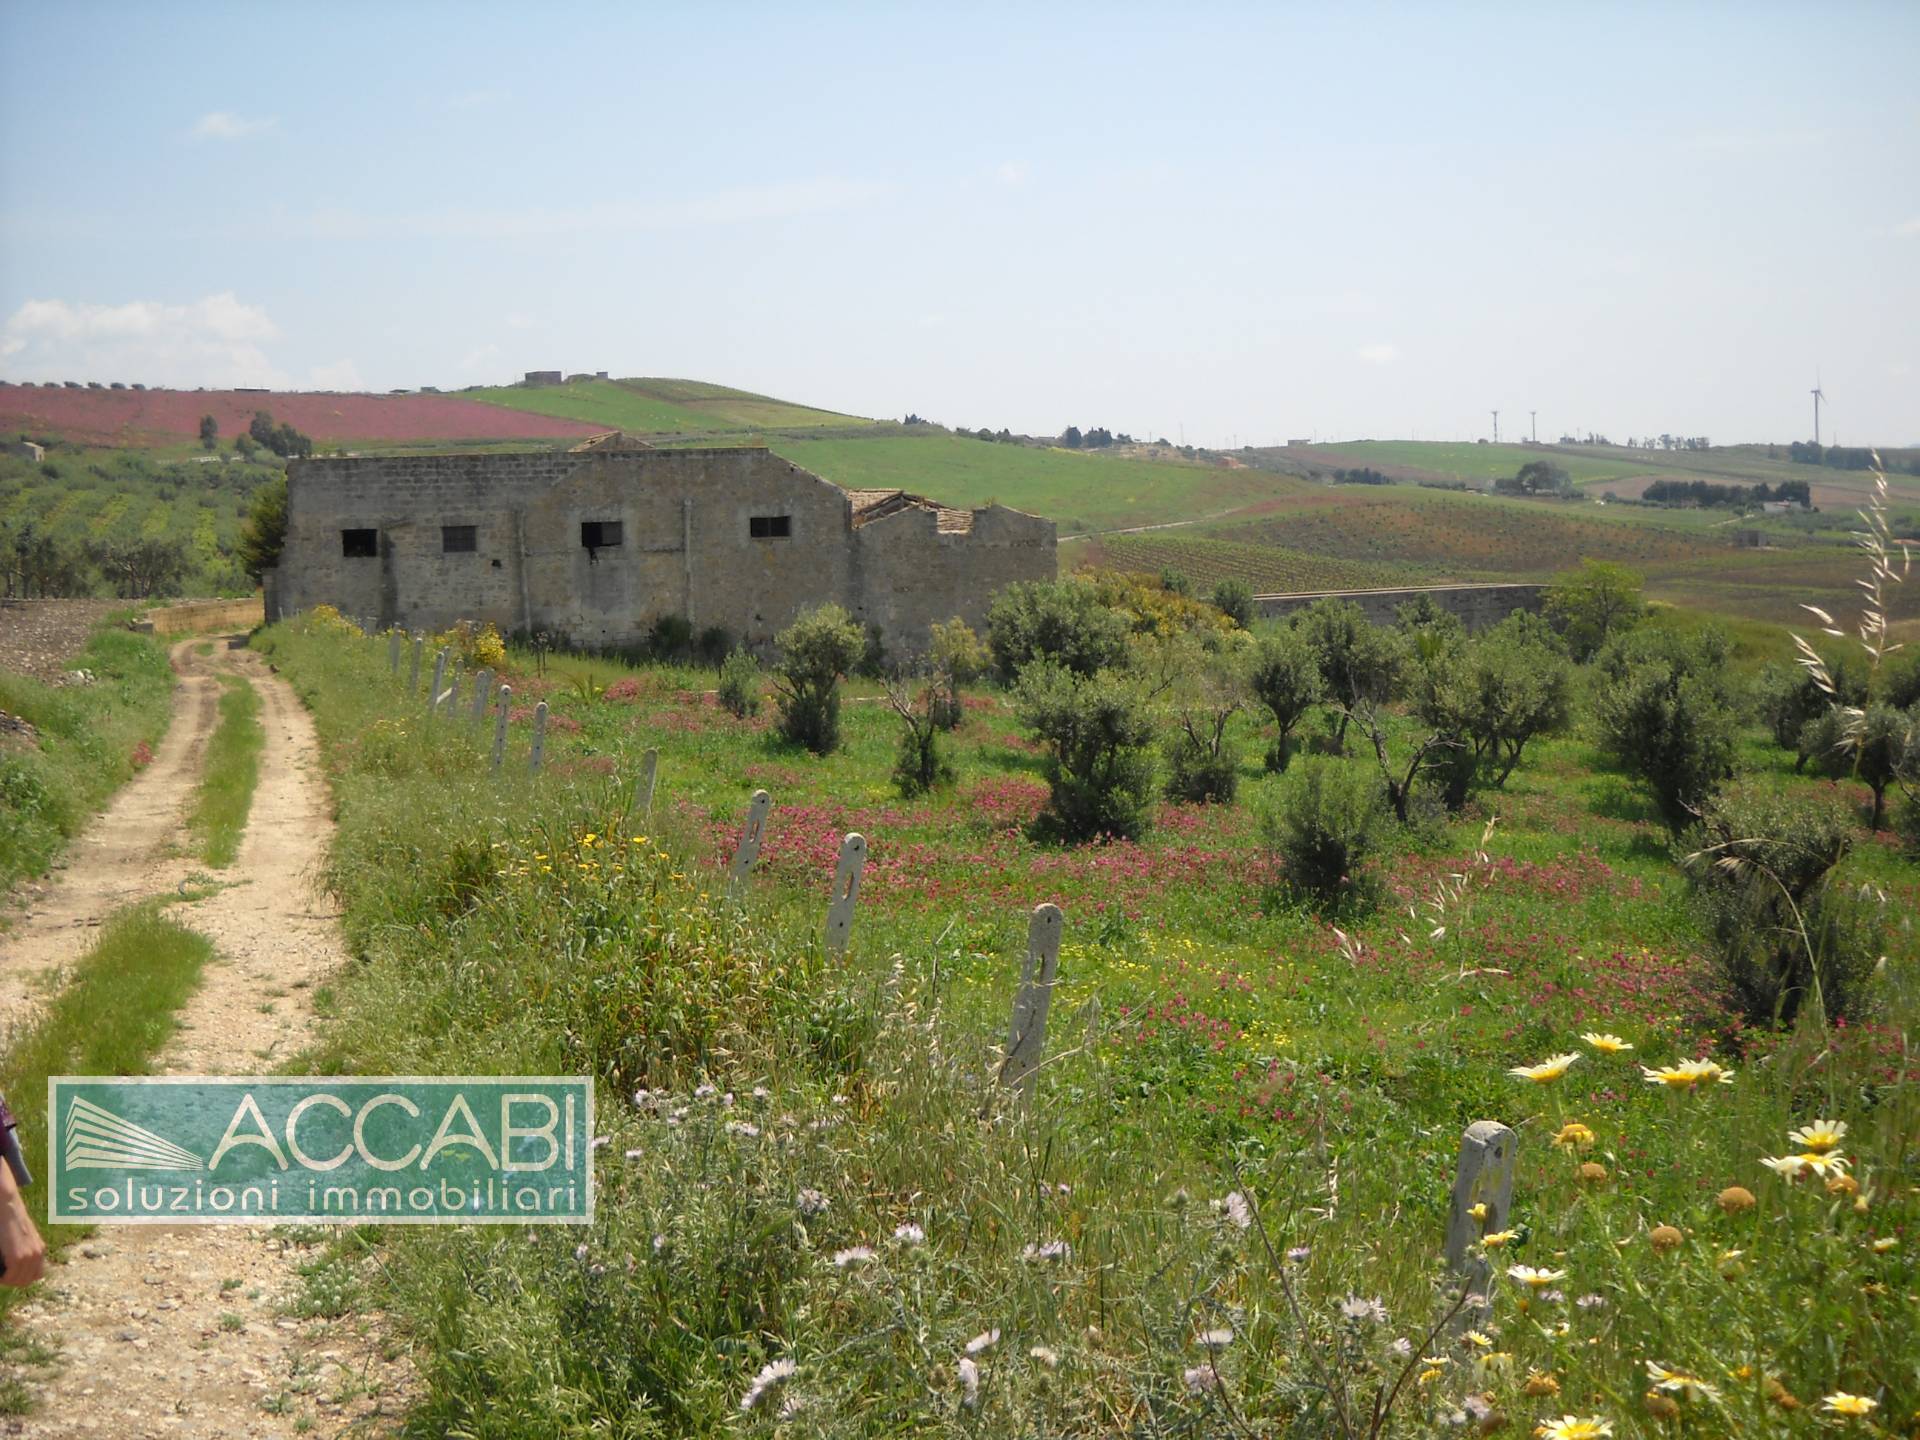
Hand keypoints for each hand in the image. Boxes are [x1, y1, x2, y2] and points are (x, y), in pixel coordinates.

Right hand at [0, 1163, 45, 1287]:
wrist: (8, 1209)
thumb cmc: (10, 1224)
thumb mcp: (22, 1239)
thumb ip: (24, 1252)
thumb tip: (16, 1269)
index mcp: (40, 1250)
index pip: (36, 1276)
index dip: (21, 1278)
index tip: (10, 1274)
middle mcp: (38, 1254)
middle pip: (26, 1281)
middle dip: (13, 1281)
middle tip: (3, 1274)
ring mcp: (30, 1256)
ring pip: (18, 1281)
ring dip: (7, 1280)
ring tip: (1, 1273)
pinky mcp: (18, 1257)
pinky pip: (11, 1277)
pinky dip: (3, 1277)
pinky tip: (0, 1272)